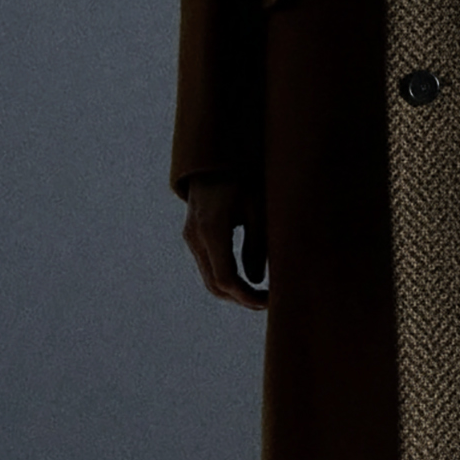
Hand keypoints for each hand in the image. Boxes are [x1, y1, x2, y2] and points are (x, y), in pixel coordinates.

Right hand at [183, 177, 268, 309]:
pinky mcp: (193, 235)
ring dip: (233, 291)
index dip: (247, 296)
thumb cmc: (241, 177)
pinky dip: (225, 277)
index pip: (226, 278)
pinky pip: (207, 266)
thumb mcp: (255, 206)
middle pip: (215, 284)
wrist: (213, 158)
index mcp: (212, 229)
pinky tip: (246, 278)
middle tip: (267, 301)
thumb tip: (255, 280)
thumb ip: (256, 243)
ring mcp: (191, 237)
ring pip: (209, 278)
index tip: (269, 300)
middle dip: (241, 298)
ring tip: (260, 293)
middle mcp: (196, 237)